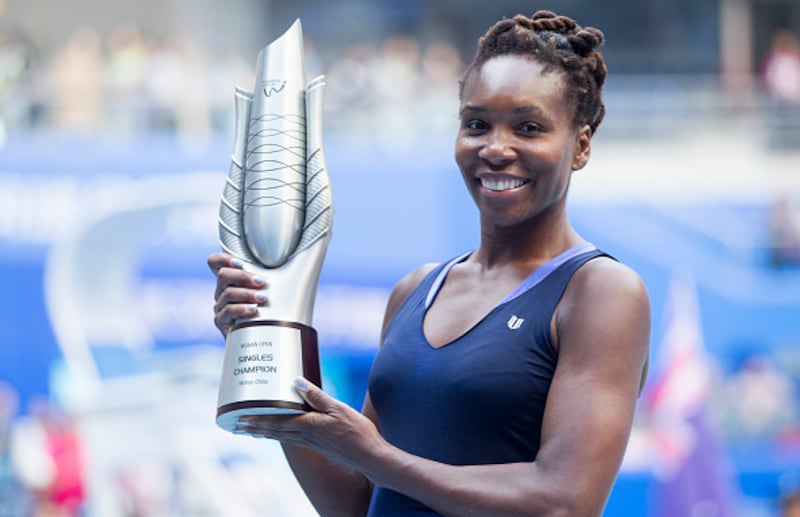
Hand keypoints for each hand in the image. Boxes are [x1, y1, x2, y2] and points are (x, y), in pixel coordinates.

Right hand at [207, 252, 268, 335]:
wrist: (264, 336)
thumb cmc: (269, 310)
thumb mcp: (269, 289)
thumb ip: (272, 275)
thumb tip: (301, 259)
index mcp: (231, 279)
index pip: (215, 262)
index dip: (224, 258)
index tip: (241, 262)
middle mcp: (222, 290)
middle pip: (223, 275)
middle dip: (244, 276)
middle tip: (262, 282)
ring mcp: (221, 305)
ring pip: (228, 293)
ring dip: (247, 294)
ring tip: (263, 299)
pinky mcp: (221, 321)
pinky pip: (228, 311)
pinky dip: (242, 309)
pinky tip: (254, 310)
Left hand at [237, 378, 386, 470]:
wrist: (370, 457)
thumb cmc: (357, 432)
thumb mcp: (338, 408)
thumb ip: (317, 396)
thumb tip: (296, 382)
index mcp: (308, 425)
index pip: (277, 421)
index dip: (258, 419)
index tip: (241, 418)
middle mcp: (306, 436)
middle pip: (275, 431)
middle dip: (255, 428)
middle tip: (238, 426)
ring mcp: (312, 443)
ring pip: (283, 437)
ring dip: (266, 434)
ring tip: (252, 431)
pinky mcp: (320, 447)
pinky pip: (294, 440)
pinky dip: (281, 436)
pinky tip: (282, 435)